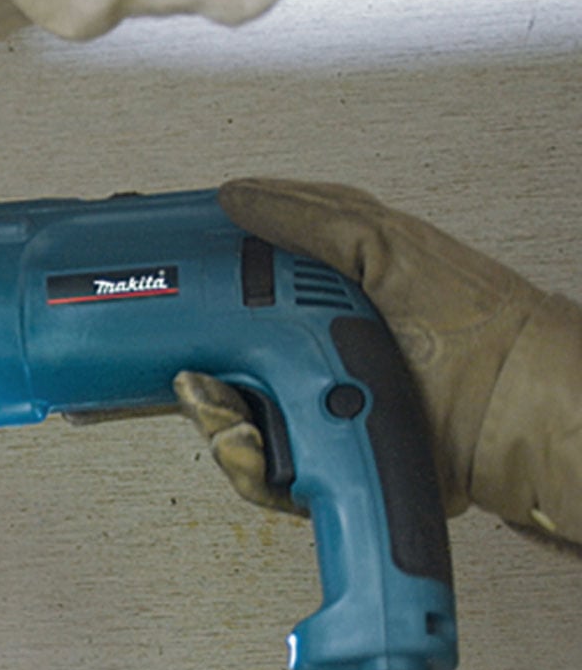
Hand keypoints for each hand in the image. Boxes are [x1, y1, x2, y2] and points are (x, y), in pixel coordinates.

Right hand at [176, 179, 558, 532]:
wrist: (521, 421)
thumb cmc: (476, 328)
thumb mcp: (388, 248)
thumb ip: (311, 219)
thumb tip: (238, 196)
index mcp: (324, 294)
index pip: (232, 292)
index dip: (187, 300)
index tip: (148, 303)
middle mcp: (315, 351)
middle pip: (216, 364)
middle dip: (192, 377)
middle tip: (190, 373)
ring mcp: (317, 410)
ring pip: (230, 422)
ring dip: (222, 426)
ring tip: (239, 419)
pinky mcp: (324, 464)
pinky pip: (260, 473)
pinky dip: (252, 468)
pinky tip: (267, 452)